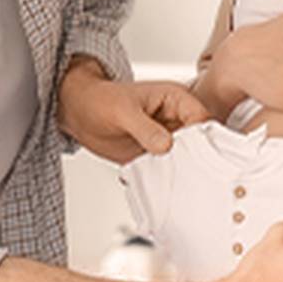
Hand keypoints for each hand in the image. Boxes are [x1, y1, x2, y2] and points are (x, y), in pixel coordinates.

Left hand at [57, 57, 209, 163]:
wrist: (80, 112)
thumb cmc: (100, 100)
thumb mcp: (122, 111)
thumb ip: (145, 129)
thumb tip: (166, 144)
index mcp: (175, 99)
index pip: (202, 118)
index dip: (203, 136)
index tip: (195, 153)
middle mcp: (176, 119)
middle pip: (200, 141)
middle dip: (196, 157)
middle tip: (185, 171)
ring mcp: (168, 138)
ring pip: (188, 157)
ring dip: (182, 170)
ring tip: (171, 178)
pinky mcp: (157, 155)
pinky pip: (170, 168)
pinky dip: (167, 177)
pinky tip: (160, 182)